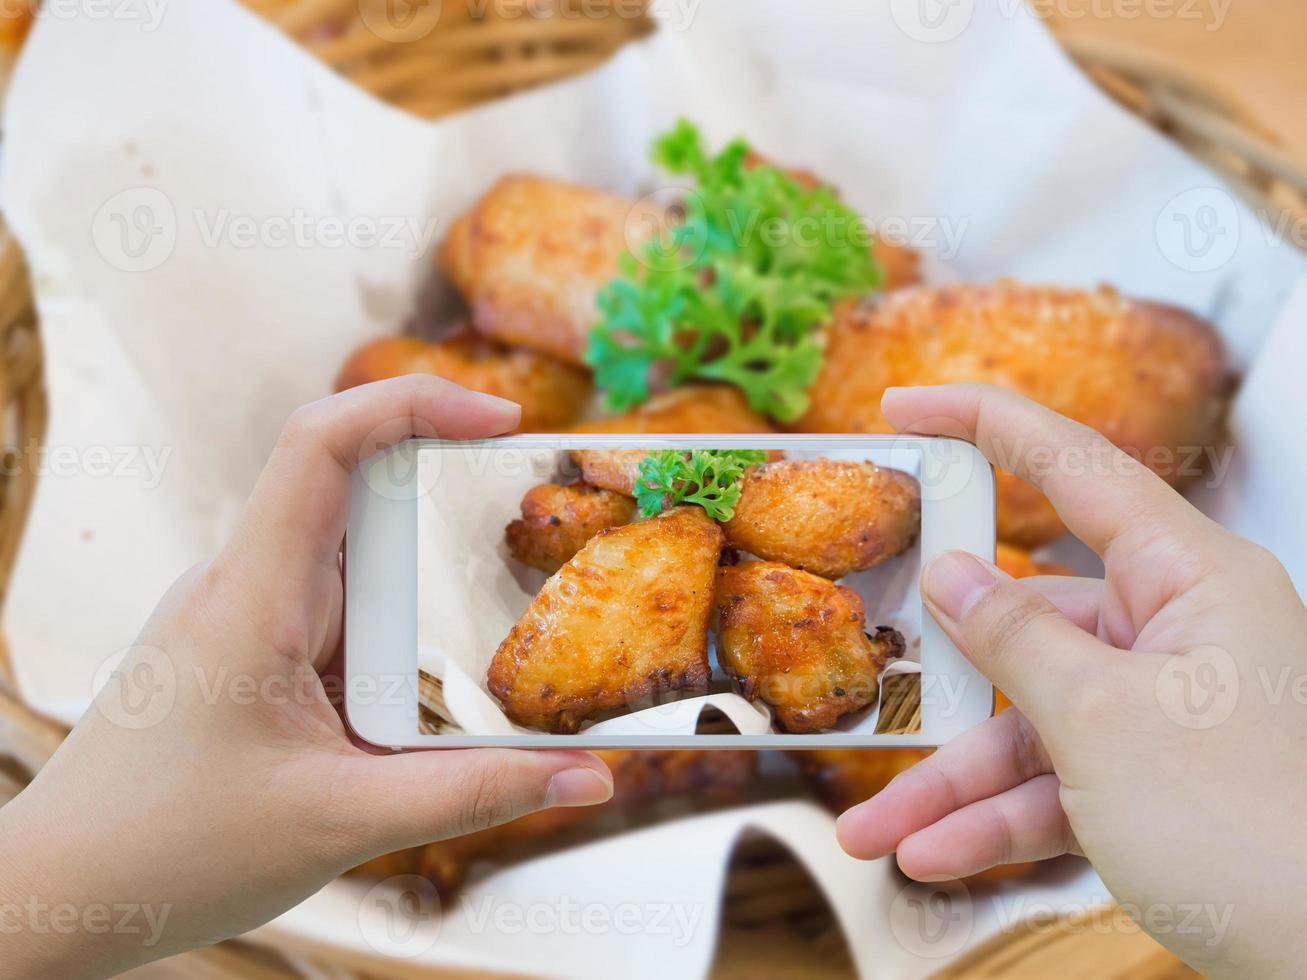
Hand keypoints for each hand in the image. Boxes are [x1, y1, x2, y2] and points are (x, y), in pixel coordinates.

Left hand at [0, 376, 612, 978]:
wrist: (63, 894)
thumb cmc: (169, 851)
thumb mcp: (343, 823)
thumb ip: (475, 795)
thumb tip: (590, 778)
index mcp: (252, 597)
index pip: (321, 446)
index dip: (410, 404)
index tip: (499, 418)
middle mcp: (242, 585)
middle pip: (351, 488)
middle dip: (443, 492)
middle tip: (529, 517)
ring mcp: (240, 614)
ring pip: (348, 555)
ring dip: (419, 574)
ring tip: (492, 616)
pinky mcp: (247, 649)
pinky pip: (334, 607)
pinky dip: (392, 624)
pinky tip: (427, 678)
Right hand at [836, 384, 1306, 976]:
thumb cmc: (1252, 829)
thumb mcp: (1102, 721)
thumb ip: (1014, 639)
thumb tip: (949, 576)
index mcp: (1191, 578)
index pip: (1074, 466)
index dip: (983, 423)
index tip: (904, 407)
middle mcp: (1179, 631)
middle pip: (1030, 626)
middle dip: (944, 688)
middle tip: (869, 688)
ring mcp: (1168, 709)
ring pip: (1032, 723)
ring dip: (954, 784)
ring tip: (878, 832)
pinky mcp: (1157, 780)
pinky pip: (1058, 784)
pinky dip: (999, 820)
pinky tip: (938, 855)